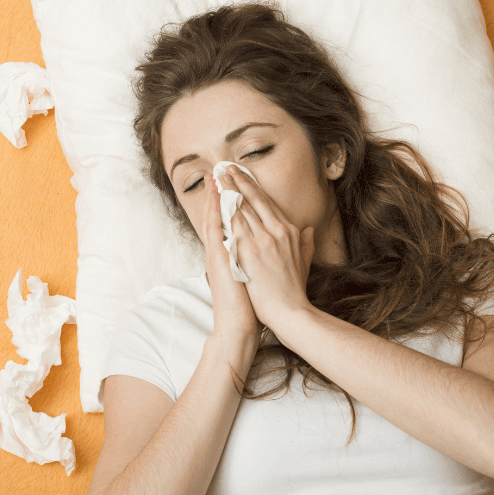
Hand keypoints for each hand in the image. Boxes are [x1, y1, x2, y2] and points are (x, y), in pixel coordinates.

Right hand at [201, 171, 260, 358]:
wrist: (238, 324)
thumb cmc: (250, 303)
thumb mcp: (256, 275)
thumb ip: (263, 257)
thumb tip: (279, 244)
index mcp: (231, 252)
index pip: (230, 220)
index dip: (230, 200)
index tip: (233, 182)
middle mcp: (221, 250)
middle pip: (220, 215)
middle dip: (220, 192)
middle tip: (218, 170)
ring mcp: (217, 254)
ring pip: (214, 219)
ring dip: (214, 196)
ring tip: (214, 176)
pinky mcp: (218, 260)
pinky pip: (215, 230)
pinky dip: (216, 213)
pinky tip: (217, 197)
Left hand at [218, 165, 315, 329]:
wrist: (290, 312)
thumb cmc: (294, 291)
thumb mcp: (305, 262)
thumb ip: (306, 243)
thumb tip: (309, 229)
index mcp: (288, 232)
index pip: (267, 204)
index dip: (254, 188)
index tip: (243, 176)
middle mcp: (276, 232)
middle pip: (254, 201)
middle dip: (239, 182)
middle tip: (226, 168)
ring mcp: (262, 240)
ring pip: (242, 208)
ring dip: (229, 191)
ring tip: (219, 177)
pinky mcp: (250, 252)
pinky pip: (234, 225)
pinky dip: (226, 210)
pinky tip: (217, 199)